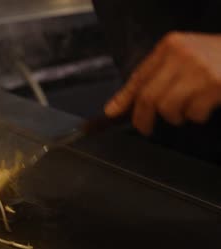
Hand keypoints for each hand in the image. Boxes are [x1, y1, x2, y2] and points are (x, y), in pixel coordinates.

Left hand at [104, 32, 220, 134]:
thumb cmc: (215, 58)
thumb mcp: (184, 58)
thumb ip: (157, 76)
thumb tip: (120, 105)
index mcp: (170, 46)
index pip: (139, 76)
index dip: (124, 98)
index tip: (112, 113)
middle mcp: (181, 55)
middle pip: (148, 96)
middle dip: (143, 117)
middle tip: (144, 128)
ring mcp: (198, 69)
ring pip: (167, 107)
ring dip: (175, 116)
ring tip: (186, 109)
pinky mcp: (214, 85)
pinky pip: (193, 113)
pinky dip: (196, 116)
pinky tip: (204, 107)